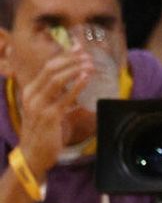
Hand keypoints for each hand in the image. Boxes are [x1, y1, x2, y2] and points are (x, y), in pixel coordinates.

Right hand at [14, 51, 96, 179]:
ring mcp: (39, 106)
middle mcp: (32, 95)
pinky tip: (86, 78)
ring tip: (90, 65)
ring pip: (56, 80)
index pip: (47, 67)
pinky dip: (77, 86)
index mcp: (30, 91)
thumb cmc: (43, 129)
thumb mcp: (46, 107)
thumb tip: (76, 78)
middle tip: (88, 56)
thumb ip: (57, 94)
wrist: (33, 153)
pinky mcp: (49, 116)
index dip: (64, 56)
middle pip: (51, 69)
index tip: (79, 49)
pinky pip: (65, 97)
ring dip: (75, 69)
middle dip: (71, 60)